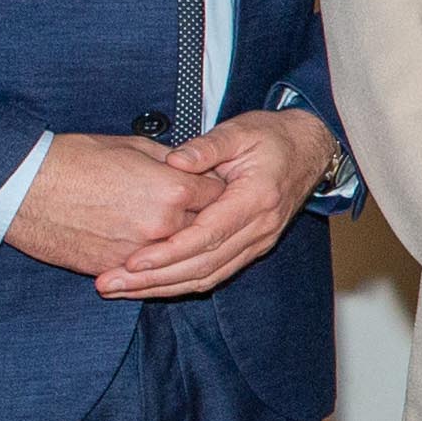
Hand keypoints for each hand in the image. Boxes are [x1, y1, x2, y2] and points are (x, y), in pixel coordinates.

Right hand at [4, 132, 203, 279]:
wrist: (23, 188)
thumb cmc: (73, 161)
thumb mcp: (133, 147)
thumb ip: (172, 162)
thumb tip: (192, 168)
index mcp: (174, 190)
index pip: (219, 195)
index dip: (216, 190)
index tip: (211, 188)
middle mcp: (163, 225)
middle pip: (204, 228)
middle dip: (203, 219)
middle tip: (197, 212)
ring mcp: (139, 252)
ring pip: (175, 254)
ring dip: (176, 244)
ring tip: (168, 231)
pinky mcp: (113, 268)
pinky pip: (144, 270)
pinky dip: (147, 261)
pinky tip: (144, 249)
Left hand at [94, 110, 341, 300]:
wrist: (310, 149)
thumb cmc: (272, 137)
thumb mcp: (239, 131)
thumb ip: (206, 146)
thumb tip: (175, 161)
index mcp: (256, 199)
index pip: (208, 235)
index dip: (169, 252)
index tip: (133, 261)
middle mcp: (260, 228)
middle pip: (204, 265)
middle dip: (154, 280)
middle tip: (111, 283)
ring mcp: (259, 241)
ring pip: (209, 276)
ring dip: (163, 288)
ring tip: (122, 289)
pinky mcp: (253, 247)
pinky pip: (216, 274)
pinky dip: (182, 283)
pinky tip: (152, 286)